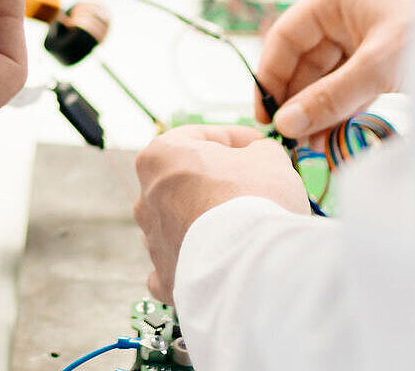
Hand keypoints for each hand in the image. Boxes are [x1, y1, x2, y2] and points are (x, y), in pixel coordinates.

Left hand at [133, 125, 306, 303]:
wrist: (251, 263)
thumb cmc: (255, 200)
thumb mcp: (268, 156)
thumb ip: (259, 150)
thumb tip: (258, 156)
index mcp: (160, 157)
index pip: (200, 137)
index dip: (237, 139)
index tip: (260, 147)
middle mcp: (146, 198)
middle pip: (187, 183)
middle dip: (220, 184)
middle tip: (257, 188)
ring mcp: (153, 241)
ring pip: (180, 224)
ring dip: (207, 223)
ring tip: (245, 228)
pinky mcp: (166, 278)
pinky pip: (179, 266)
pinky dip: (198, 264)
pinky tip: (221, 262)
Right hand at [255, 0, 414, 138]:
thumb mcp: (378, 66)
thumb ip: (331, 97)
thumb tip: (288, 126)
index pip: (286, 37)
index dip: (271, 77)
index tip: (266, 117)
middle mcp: (347, 13)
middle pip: (307, 61)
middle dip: (301, 103)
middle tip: (294, 143)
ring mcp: (368, 35)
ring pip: (331, 77)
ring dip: (323, 112)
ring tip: (316, 149)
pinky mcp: (387, 58)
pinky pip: (355, 86)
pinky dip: (347, 111)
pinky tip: (340, 138)